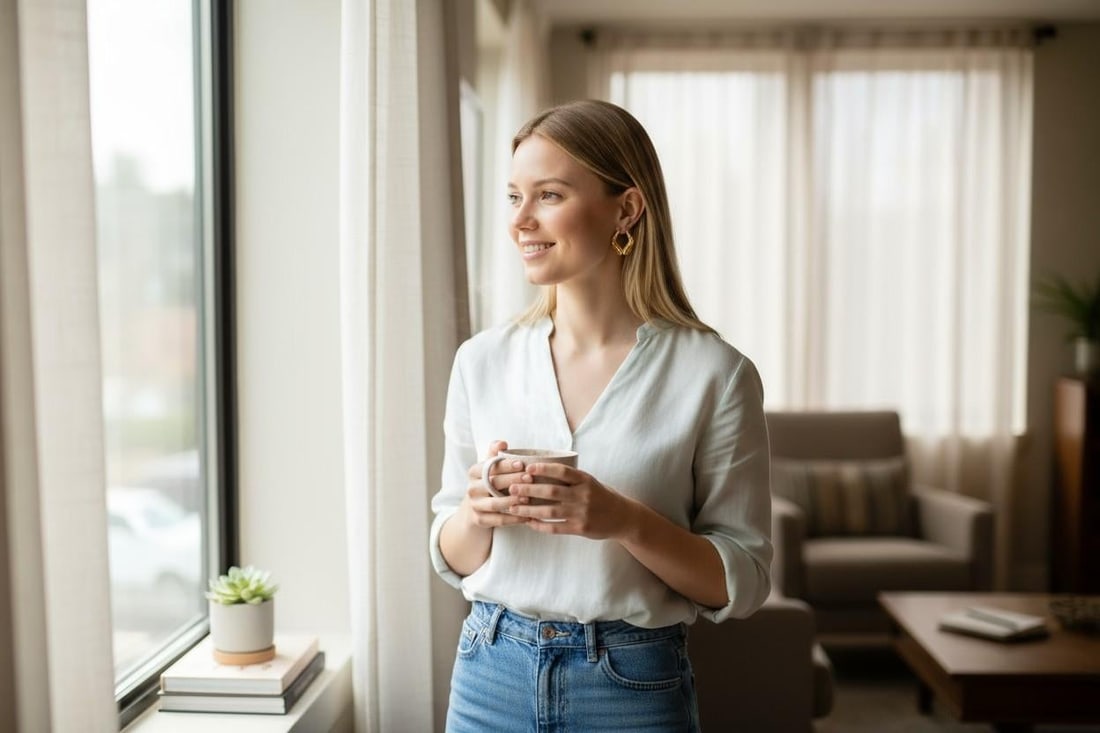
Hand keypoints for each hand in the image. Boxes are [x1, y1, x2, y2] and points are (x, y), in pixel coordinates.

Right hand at [460, 441, 528, 528]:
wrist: (475, 509)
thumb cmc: (489, 483)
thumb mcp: (490, 468)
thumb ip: (495, 455)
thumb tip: (502, 443)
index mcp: (474, 472)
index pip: (489, 466)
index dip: (505, 465)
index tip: (522, 464)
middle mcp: (471, 489)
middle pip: (492, 483)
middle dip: (512, 480)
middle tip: (530, 478)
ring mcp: (475, 505)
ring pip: (495, 503)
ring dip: (512, 501)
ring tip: (529, 498)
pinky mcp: (479, 520)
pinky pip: (498, 520)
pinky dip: (513, 519)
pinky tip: (528, 516)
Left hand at [506, 463, 636, 539]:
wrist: (623, 518)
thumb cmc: (602, 496)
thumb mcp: (590, 482)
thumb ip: (571, 478)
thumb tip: (540, 469)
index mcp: (585, 480)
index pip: (562, 472)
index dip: (543, 469)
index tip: (527, 468)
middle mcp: (584, 495)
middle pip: (551, 491)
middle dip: (529, 489)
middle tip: (512, 487)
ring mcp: (582, 513)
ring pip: (550, 511)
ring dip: (529, 509)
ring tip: (513, 507)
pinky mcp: (580, 528)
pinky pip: (556, 527)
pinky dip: (540, 525)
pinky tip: (528, 523)